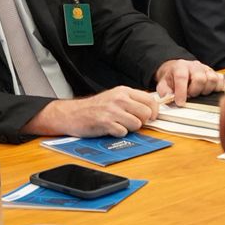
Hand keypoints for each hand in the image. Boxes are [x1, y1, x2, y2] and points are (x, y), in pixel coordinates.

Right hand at [25, 88, 159, 136]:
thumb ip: (132, 101)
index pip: (150, 100)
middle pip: (146, 113)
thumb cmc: (95, 107)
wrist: (71, 113)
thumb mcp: (115, 97)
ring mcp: (112, 110)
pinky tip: (110, 129)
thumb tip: (152, 110)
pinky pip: (123, 132)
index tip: (151, 117)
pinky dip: (119, 133)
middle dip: (142, 121)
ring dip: (130, 128)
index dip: (154, 111)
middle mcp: (119, 99)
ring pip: (137, 124)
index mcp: (124, 91)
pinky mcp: (105, 122)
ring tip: (119, 125)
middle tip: (132, 122)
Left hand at [154, 59, 224, 105]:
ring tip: (198, 93)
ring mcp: (206, 69)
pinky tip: (210, 91)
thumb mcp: (163, 84)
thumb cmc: (171, 78)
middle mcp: (194, 66)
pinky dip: (217, 87)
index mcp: (180, 67)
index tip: (180, 102)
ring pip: (212, 79)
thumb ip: (164, 92)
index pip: (182, 77)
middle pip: (200, 78)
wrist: (177, 69)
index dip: (181, 91)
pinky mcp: (214, 73)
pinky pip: (220, 80)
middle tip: (189, 96)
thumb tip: (169, 98)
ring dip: (205, 90)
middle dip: (194, 91)